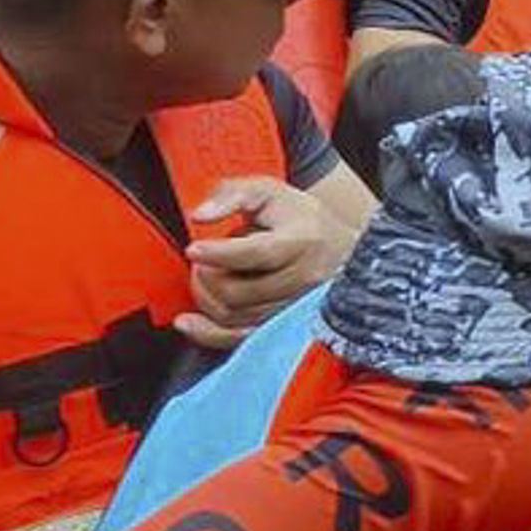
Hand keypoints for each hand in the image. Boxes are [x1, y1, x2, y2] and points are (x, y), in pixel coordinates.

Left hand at [180, 177, 350, 345]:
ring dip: (206, 298)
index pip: (256, 253)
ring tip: (210, 275)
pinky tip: (190, 322)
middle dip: (206, 275)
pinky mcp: (285, 329)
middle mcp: (304, 278)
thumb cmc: (299, 219)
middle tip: (202, 260)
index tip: (194, 249)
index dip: (219, 254)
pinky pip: (241, 339)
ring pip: (234, 315)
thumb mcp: (268, 191)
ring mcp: (295, 308)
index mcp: (302, 240)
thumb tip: (200, 215)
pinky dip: (208, 334)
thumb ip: (232, 195)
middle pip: (237, 291)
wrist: (339, 248)